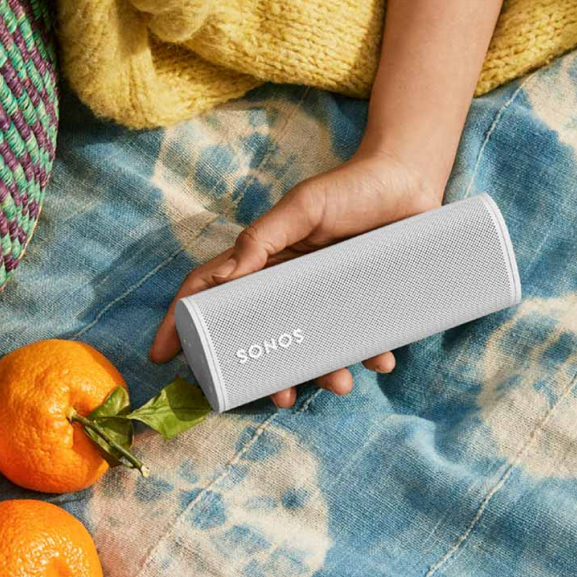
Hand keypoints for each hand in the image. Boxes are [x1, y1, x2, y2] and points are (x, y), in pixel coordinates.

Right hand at [150, 147, 444, 407]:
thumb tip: (228, 273)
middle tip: (281, 396)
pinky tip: (382, 360)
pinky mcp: (367, 303)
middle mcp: (292, 286)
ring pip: (317, 348)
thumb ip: (264, 236)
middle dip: (271, 374)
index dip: (183, 323)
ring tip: (340, 383)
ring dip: (324, 372)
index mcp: (265, 263)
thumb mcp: (304, 207)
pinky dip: (372, 354)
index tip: (163, 357)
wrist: (413, 180)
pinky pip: (365, 339)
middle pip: (267, 339)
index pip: (213, 295)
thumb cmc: (353, 186)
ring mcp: (330, 298)